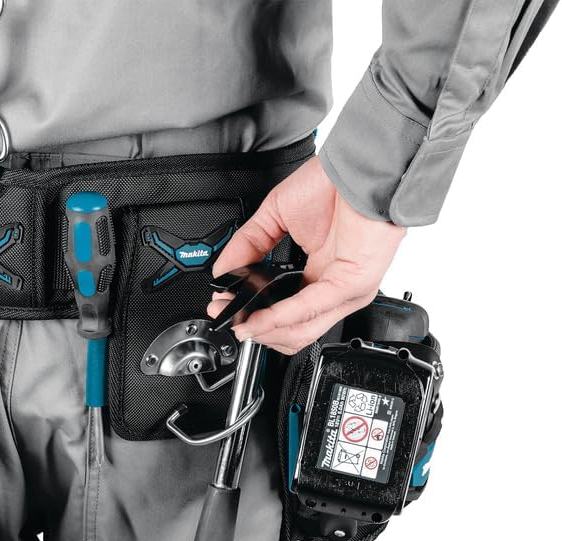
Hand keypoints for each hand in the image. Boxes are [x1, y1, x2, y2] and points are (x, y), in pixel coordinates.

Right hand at [209, 157, 405, 354]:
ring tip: (241, 321)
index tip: (225, 307)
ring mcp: (345, 290)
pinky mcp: (351, 284)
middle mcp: (333, 288)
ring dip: (264, 329)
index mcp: (318, 274)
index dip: (252, 317)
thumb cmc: (333, 185)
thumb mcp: (274, 216)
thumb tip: (223, 270)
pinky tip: (260, 315)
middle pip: (291, 332)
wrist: (360, 166)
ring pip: (300, 330)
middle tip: (228, 316)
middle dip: (253, 328)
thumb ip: (246, 245)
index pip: (285, 315)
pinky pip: (310, 308)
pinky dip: (280, 315)